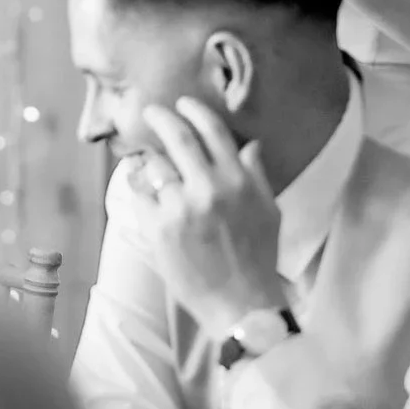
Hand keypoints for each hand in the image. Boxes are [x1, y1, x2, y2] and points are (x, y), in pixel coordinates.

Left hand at [119, 97, 287, 333]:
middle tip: (150, 111)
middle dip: (160, 118)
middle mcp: (210, 188)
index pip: (213, 131)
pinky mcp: (160, 228)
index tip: (183, 104)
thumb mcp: (269, 212)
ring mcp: (182, 207)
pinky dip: (140, 191)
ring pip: (156, 167)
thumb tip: (250, 145)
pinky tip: (142, 192)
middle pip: (178, 138)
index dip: (194, 111)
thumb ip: (256, 175)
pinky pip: (141, 196)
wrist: (241, 304)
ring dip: (149, 162)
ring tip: (146, 164)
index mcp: (239, 180)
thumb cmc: (258, 259)